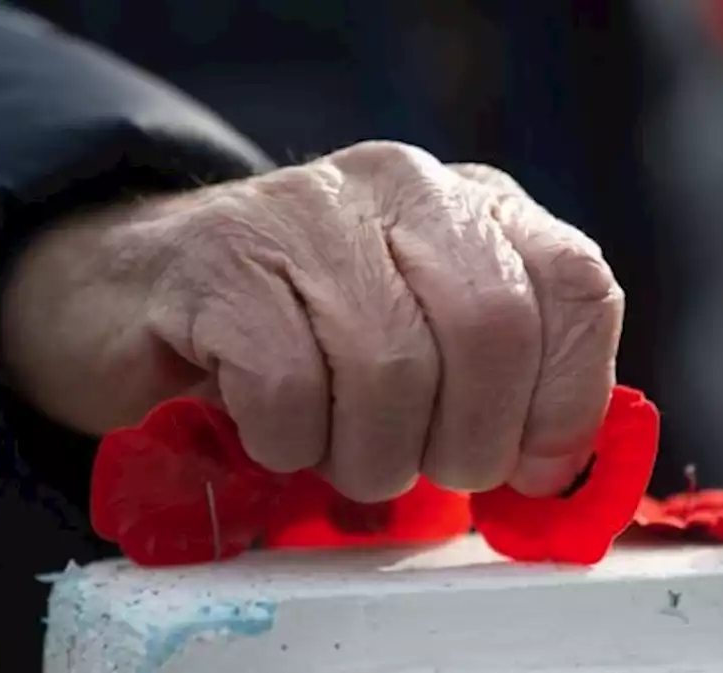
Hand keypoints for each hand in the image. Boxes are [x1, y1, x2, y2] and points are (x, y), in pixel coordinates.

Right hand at [0, 141, 623, 499]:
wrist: (146, 290)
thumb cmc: (311, 340)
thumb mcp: (432, 348)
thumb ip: (509, 388)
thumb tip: (556, 467)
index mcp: (476, 207)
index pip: (576, 284)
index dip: (568, 397)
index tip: (531, 468)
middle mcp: (406, 187)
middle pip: (492, 326)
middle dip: (468, 440)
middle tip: (426, 470)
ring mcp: (310, 211)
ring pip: (391, 366)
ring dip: (370, 454)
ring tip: (340, 452)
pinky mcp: (222, 258)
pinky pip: (290, 388)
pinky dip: (289, 443)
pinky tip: (273, 428)